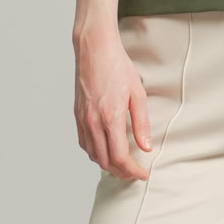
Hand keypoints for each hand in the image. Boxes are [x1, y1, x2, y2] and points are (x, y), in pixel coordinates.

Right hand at [73, 25, 153, 178]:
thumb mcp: (137, 94)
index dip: (132, 171)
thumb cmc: (117, 67)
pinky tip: (105, 151)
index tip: (143, 174)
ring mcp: (83, 119)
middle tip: (135, 173)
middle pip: (106, 161)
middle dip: (121, 173)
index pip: (120, 157)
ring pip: (93, 155)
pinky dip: (95, 154)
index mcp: (110, 117)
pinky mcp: (77, 115)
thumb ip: (141, 123)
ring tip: (123, 166)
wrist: (94, 49)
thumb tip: (146, 147)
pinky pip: (84, 143)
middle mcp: (93, 121)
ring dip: (108, 165)